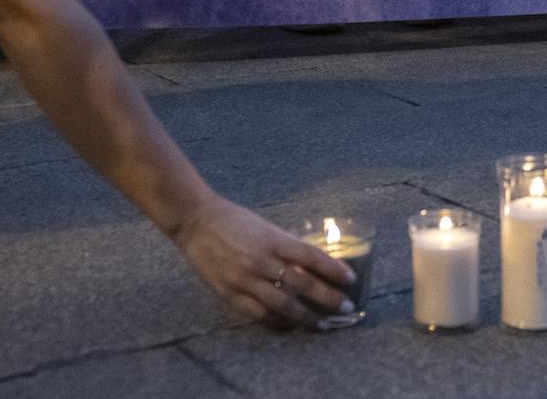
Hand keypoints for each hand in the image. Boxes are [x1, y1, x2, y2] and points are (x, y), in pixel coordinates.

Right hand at [170, 197, 357, 329]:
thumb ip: (286, 245)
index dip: (334, 269)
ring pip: (283, 305)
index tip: (351, 279)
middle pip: (302, 284)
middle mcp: (261, 261)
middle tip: (347, 308)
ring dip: (306, 317)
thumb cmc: (233, 220)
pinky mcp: (230, 294)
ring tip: (323, 324)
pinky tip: (291, 326)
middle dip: (328, 298)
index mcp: (272, 239)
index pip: (311, 257)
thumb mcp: (265, 227)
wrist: (195, 221)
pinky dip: (278, 322)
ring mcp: (245, 280)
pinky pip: (259, 314)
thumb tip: (312, 263)